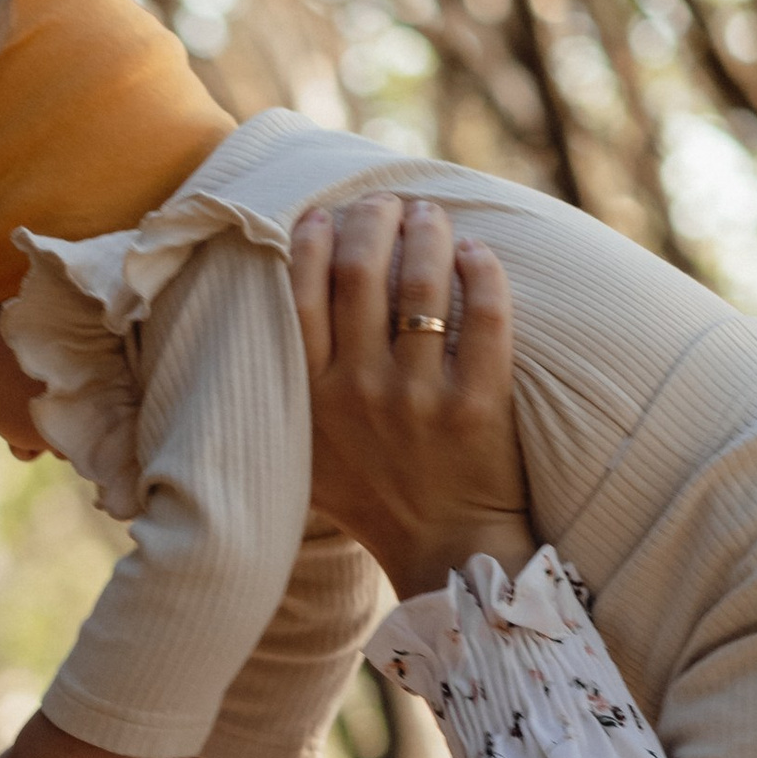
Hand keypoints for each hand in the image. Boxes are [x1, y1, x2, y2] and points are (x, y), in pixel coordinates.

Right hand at [290, 197, 533, 601]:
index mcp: (313, 397)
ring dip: (427, 231)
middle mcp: (360, 392)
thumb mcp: (306, 453)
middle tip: (388, 203)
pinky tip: (477, 253)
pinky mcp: (478, 408)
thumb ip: (288, 391)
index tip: (329, 213)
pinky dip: (481, 271)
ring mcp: (420, 399)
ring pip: (423, 284)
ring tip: (431, 215)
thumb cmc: (372, 499)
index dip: (315, 237)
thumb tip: (270, 308)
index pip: (302, 290)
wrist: (444, 555)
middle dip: (374, 217)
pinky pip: (486, 318)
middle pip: (362, 269)